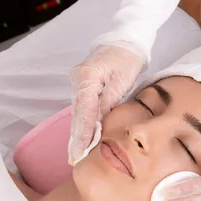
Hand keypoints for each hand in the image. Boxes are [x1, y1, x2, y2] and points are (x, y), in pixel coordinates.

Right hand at [70, 43, 144, 163]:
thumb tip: (98, 124)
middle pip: (77, 113)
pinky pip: (81, 106)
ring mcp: (78, 81)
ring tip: (74, 153)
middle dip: (75, 138)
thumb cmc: (128, 58)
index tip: (79, 152)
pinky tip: (80, 137)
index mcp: (87, 77)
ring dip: (77, 132)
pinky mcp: (82, 84)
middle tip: (73, 159)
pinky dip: (81, 122)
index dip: (82, 134)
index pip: (84, 111)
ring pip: (77, 111)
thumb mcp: (122, 81)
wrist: (126, 40)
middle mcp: (78, 79)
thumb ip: (109, 102)